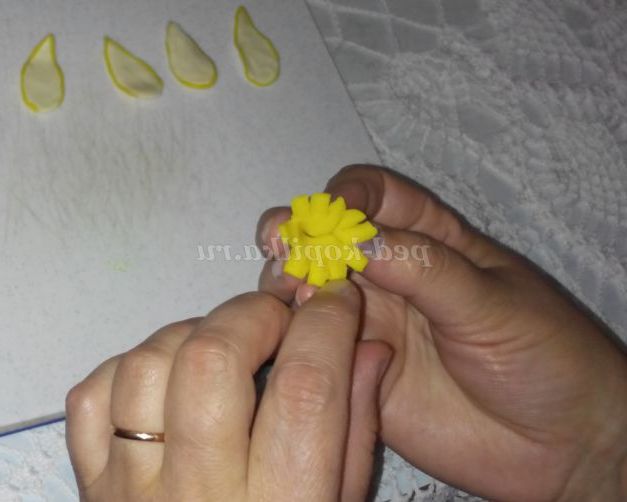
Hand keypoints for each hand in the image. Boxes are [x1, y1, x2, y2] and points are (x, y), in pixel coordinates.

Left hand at [66, 286, 391, 500]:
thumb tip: (367, 344)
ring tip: (226, 342)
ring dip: (194, 331)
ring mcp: (131, 491)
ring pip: (146, 365)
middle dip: (253, 313)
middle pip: (210, 361)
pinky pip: (94, 396)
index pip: (304, 389)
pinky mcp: (91, 484)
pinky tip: (171, 379)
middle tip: (279, 315)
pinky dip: (135, 366)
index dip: (325, 323)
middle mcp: (199, 496)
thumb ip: (356, 425)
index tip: (334, 296)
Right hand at [257, 165, 626, 500]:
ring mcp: (369, 323)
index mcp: (428, 240)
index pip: (374, 196)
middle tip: (283, 252)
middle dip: (297, 236)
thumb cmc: (543, 355)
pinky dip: (292, 338)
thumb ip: (425, 269)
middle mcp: (389, 276)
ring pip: (309, 291)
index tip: (327, 215)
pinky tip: (287, 340)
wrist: (558, 443)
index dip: (345, 195)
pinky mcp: (358, 371)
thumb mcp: (490, 302)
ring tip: (284, 297)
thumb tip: (355, 239)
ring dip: (287, 285)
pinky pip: (314, 348)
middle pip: (326, 240)